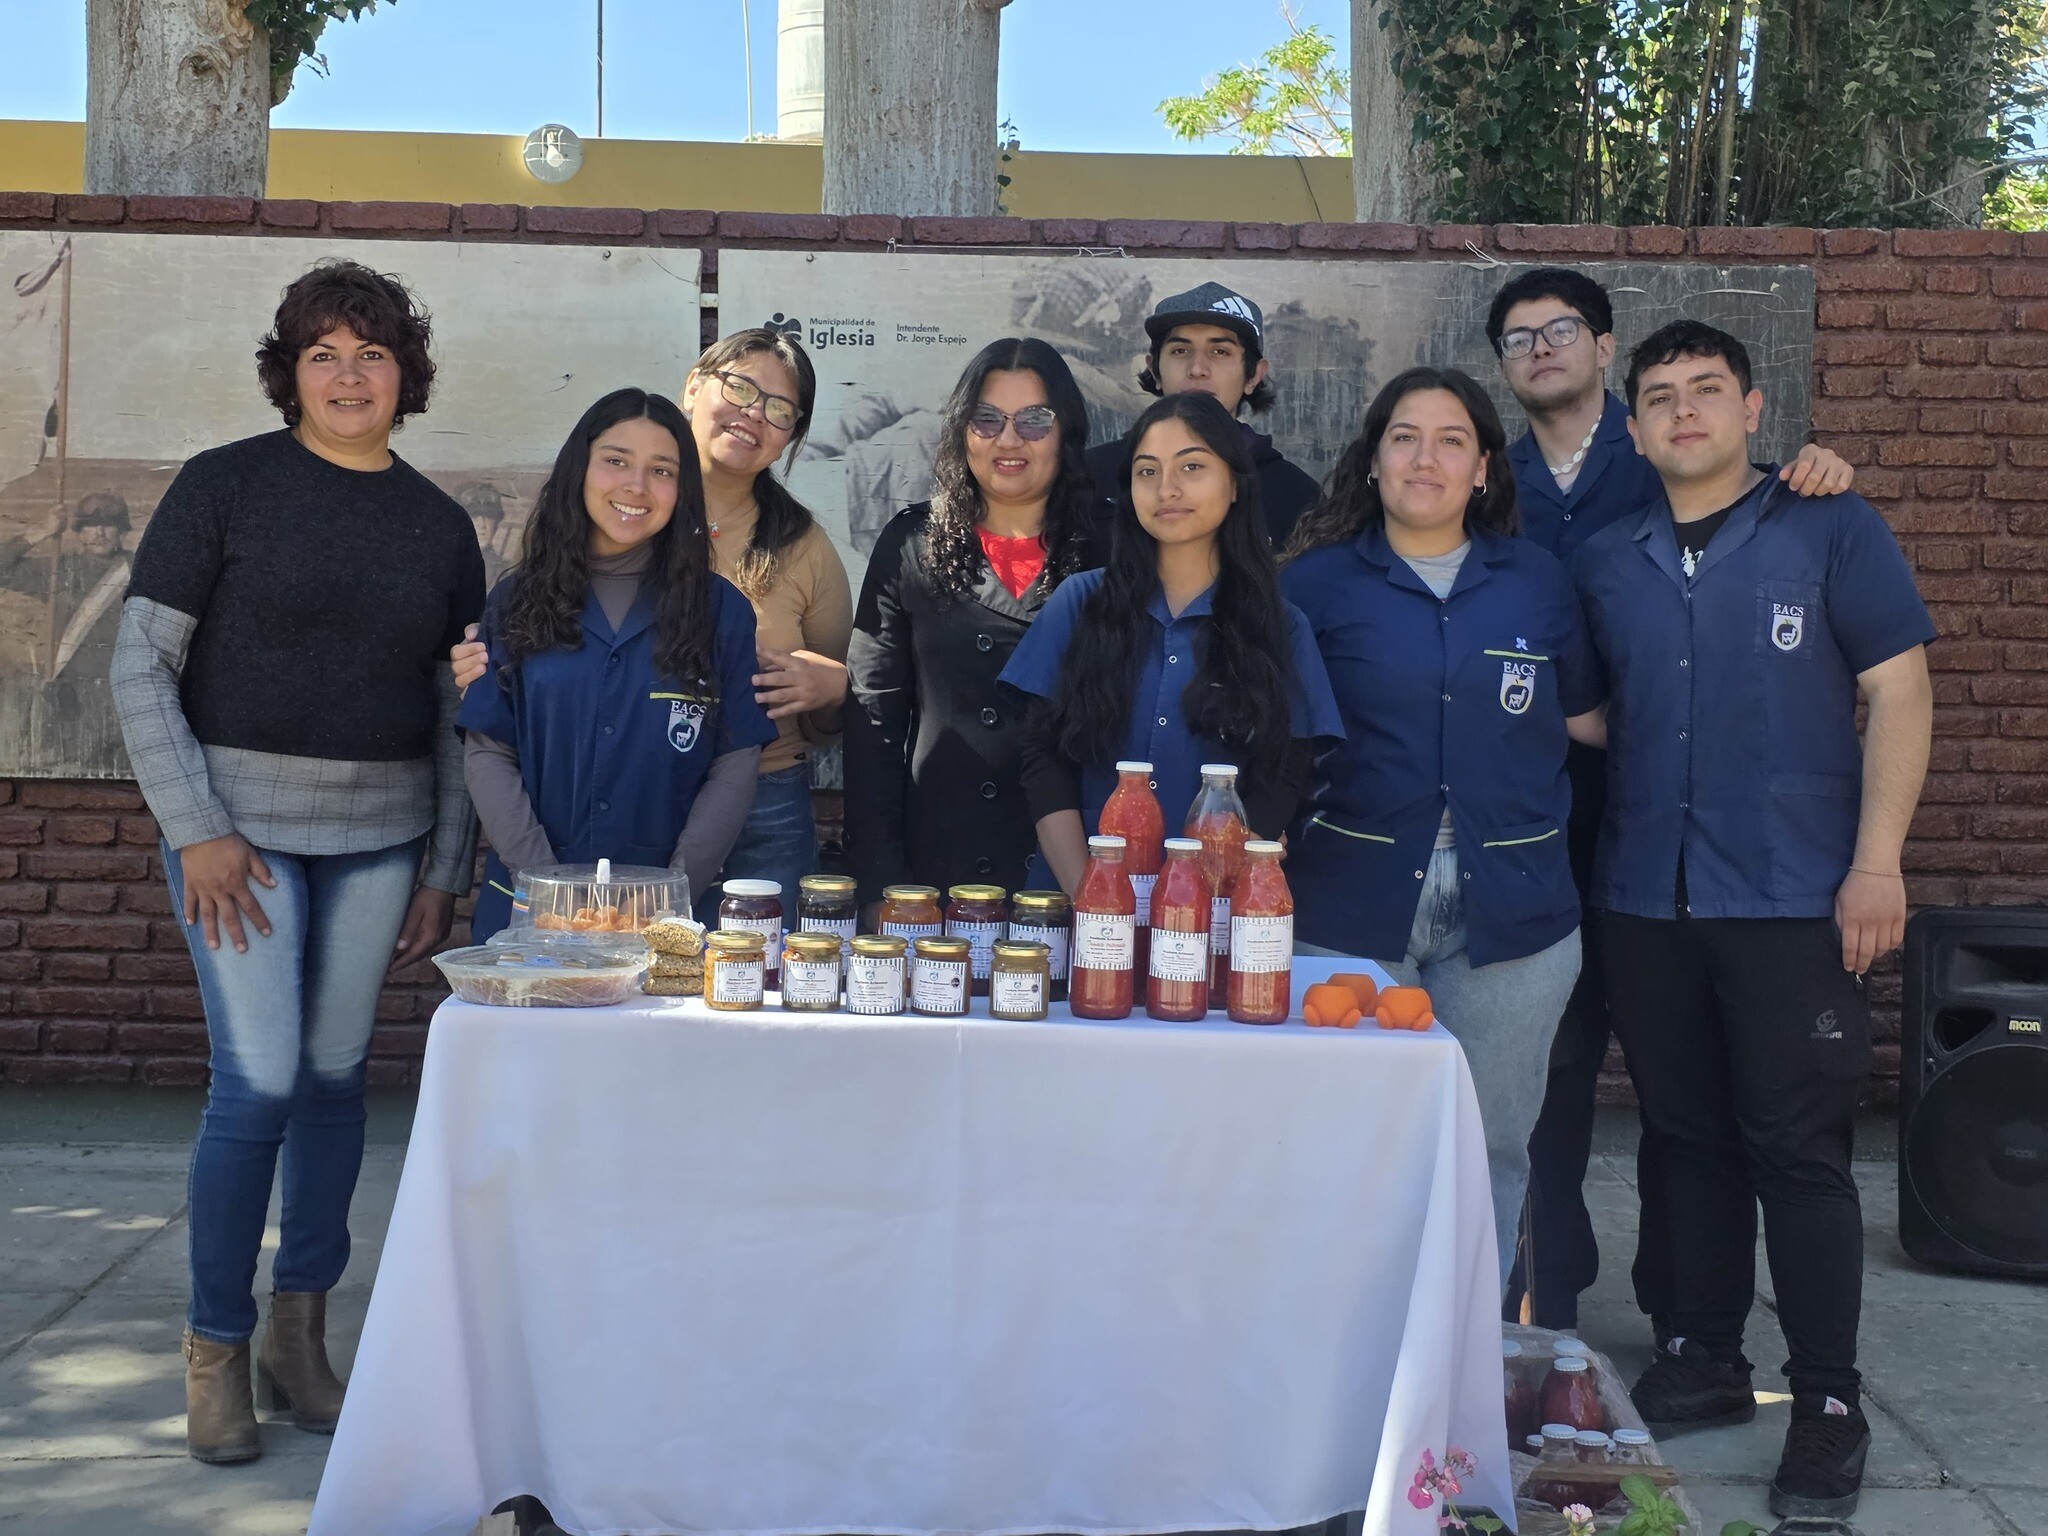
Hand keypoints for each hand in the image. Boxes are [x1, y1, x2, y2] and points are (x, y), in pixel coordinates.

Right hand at [178, 834, 275, 952]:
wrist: (201, 832)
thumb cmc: (228, 842)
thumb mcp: (249, 854)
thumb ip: (261, 871)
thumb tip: (274, 885)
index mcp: (236, 884)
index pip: (251, 907)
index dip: (260, 920)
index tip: (266, 933)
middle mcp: (220, 890)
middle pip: (229, 917)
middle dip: (237, 934)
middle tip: (242, 950)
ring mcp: (203, 889)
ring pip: (208, 915)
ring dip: (211, 932)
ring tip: (214, 947)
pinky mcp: (190, 884)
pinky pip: (189, 901)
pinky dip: (188, 913)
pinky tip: (190, 925)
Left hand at [389, 887, 454, 975]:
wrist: (445, 886)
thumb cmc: (428, 896)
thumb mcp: (414, 911)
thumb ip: (407, 930)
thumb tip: (399, 948)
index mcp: (431, 936)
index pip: (413, 955)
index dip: (400, 964)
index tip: (388, 971)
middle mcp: (438, 939)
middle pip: (419, 955)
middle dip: (404, 962)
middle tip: (388, 967)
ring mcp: (441, 935)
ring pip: (423, 950)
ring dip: (410, 955)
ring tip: (396, 959)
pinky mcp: (441, 930)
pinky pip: (427, 943)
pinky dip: (417, 947)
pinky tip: (409, 946)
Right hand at [450, 626, 488, 691]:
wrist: (506, 659)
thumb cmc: (490, 645)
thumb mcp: (484, 633)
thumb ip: (475, 630)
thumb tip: (470, 635)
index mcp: (461, 653)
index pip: (456, 652)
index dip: (468, 649)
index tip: (483, 646)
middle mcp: (460, 668)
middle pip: (456, 667)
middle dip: (471, 661)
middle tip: (486, 657)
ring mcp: (466, 681)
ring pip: (459, 680)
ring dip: (471, 674)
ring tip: (484, 668)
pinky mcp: (472, 692)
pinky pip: (465, 694)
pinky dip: (469, 691)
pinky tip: (481, 684)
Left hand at [752, 645, 847, 720]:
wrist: (841, 684)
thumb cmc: (821, 667)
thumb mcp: (806, 658)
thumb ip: (786, 661)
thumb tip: (767, 667)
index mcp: (799, 663)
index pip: (781, 656)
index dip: (767, 652)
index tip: (754, 648)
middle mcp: (801, 677)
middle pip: (781, 679)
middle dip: (766, 679)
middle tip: (753, 680)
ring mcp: (803, 692)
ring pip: (783, 695)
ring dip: (769, 697)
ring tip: (757, 698)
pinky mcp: (806, 704)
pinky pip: (791, 709)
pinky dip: (780, 712)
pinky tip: (769, 714)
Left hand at [1780, 443, 1854, 497]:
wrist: (1824, 466)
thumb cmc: (1806, 468)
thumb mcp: (1795, 467)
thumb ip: (1788, 471)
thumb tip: (1782, 476)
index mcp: (1811, 450)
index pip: (1804, 465)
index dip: (1797, 480)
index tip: (1793, 487)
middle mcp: (1827, 453)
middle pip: (1815, 477)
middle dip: (1806, 489)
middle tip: (1803, 492)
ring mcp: (1839, 461)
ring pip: (1828, 483)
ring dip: (1819, 492)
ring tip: (1814, 491)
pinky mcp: (1848, 469)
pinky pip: (1841, 486)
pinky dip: (1833, 492)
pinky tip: (1827, 489)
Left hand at [1834, 867, 1905, 972]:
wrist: (1877, 868)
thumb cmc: (1854, 884)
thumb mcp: (1839, 901)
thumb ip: (1841, 921)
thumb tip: (1845, 939)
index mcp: (1852, 918)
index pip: (1850, 947)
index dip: (1849, 960)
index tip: (1849, 968)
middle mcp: (1870, 922)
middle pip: (1867, 951)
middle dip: (1862, 964)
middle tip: (1860, 970)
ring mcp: (1886, 920)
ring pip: (1883, 947)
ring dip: (1875, 955)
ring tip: (1870, 956)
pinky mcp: (1900, 917)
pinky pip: (1897, 939)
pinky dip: (1890, 947)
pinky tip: (1884, 946)